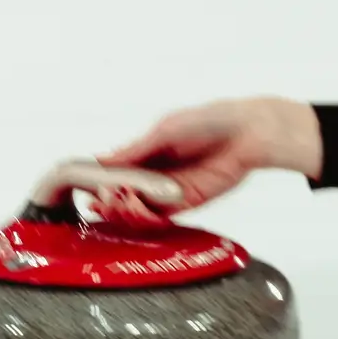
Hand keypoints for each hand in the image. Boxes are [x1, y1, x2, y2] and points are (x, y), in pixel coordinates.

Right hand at [95, 97, 321, 219]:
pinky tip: (139, 213)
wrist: (249, 131)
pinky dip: (148, 218)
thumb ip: (137, 149)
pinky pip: (163, 217)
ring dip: (126, 213)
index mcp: (148, 154)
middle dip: (110, 204)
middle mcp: (157, 175)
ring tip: (120, 206)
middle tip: (101, 204)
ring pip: (141, 210)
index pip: (116, 175)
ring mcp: (171, 190)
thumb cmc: (210, 120)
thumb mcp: (166, 130)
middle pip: (125, 197)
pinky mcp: (189, 202)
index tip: (89, 191)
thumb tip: (103, 160)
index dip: (101, 186)